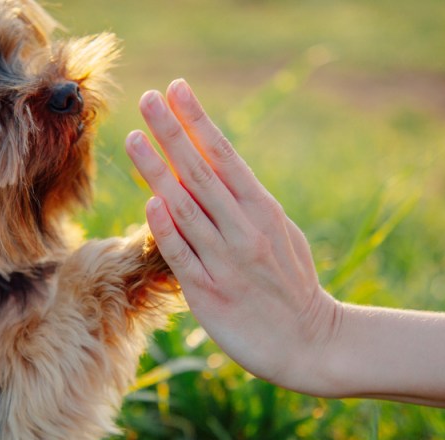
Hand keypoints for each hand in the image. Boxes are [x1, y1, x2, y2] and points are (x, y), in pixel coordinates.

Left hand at [125, 79, 340, 392]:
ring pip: (187, 208)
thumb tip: (214, 171)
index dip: (198, 121)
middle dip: (172, 133)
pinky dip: (167, 228)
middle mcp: (245, 230)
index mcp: (264, 211)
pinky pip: (183, 256)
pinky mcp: (210, 294)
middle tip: (147, 99)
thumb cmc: (292, 285)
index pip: (225, 156)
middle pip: (201, 173)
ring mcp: (227, 262)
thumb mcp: (280, 235)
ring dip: (158, 171)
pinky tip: (150, 202)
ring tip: (134, 138)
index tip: (177, 89)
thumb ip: (248, 205)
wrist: (311, 345)